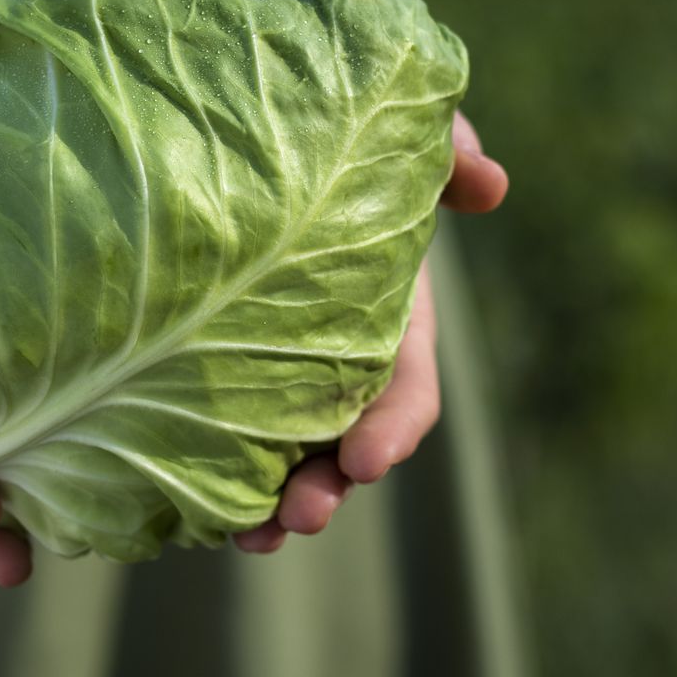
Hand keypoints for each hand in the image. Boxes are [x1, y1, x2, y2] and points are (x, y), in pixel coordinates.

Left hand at [234, 111, 507, 552]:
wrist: (252, 139)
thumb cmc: (338, 145)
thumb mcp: (396, 140)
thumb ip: (446, 148)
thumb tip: (491, 186)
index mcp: (388, 319)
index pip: (406, 388)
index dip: (394, 427)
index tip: (367, 458)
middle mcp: (338, 360)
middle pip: (344, 444)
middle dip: (327, 487)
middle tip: (301, 515)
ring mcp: (279, 374)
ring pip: (283, 457)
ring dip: (271, 504)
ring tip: (250, 537)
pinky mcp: (217, 374)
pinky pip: (218, 437)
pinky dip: (210, 476)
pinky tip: (184, 505)